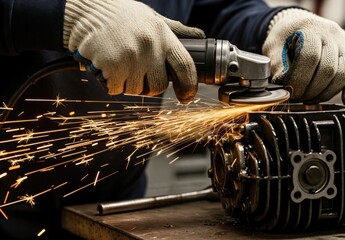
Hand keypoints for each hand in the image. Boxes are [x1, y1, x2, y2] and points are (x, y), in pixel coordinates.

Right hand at [63, 0, 204, 103]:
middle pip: (159, 87)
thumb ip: (176, 30)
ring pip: (137, 90)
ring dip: (129, 84)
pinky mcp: (112, 68)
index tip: (186, 96)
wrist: (85, 11)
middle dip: (150, 86)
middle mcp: (150, 48)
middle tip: (138, 73)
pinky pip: (117, 90)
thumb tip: (200, 37)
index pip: (185, 66)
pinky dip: (112, 83)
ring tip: (120, 63)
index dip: (189, 86)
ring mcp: (131, 59)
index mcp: (163, 35)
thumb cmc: (120, 15)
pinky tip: (107, 66)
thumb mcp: (152, 17)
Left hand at [262, 8, 344, 104]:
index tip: (290, 92)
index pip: (309, 57)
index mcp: (311, 29)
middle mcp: (332, 35)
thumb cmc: (285, 38)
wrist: (300, 26)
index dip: (299, 79)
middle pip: (328, 69)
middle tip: (297, 98)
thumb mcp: (274, 46)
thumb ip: (277, 65)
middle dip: (311, 90)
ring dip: (325, 93)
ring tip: (309, 99)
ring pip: (343, 75)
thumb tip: (283, 85)